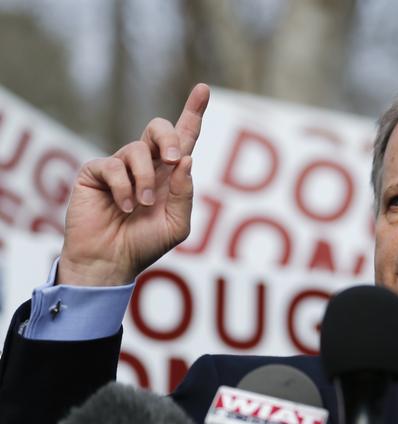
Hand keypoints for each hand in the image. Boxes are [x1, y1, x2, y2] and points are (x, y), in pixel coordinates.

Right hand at [58, 84, 210, 285]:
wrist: (111, 261)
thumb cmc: (145, 244)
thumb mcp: (176, 223)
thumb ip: (184, 193)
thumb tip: (186, 160)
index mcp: (169, 175)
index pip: (184, 138)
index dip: (193, 113)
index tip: (203, 89)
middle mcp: (146, 165)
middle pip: (159, 129)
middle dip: (170, 138)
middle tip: (175, 160)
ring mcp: (120, 167)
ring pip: (138, 150)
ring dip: (146, 179)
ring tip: (141, 204)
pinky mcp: (96, 172)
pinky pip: (113, 166)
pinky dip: (124, 187)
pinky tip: (124, 206)